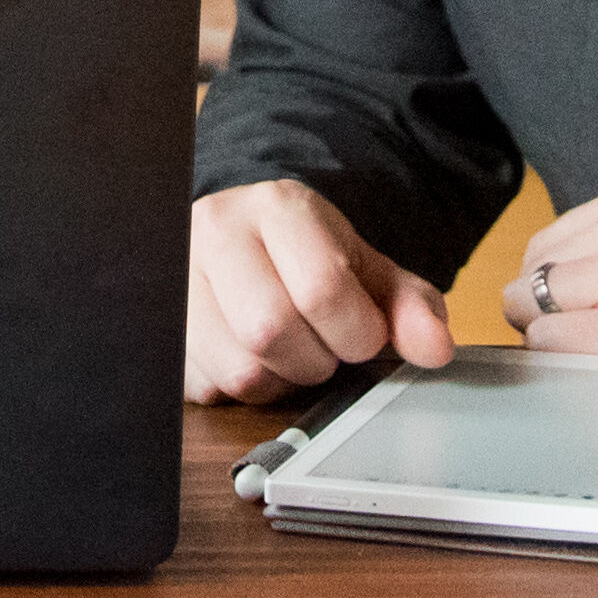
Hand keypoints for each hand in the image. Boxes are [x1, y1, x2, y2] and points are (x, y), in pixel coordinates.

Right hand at [186, 177, 456, 400]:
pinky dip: (245, 391)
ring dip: (281, 380)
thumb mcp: (368, 271)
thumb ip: (409, 306)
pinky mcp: (162, 326)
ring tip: (290, 353)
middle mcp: (216, 232)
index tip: (363, 335)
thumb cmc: (309, 258)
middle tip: (325, 348)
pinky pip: (210, 387)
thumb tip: (435, 349)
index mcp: (277, 207)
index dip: (356, 331)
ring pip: (240, 367)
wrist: (243, 239)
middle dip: (316, 359)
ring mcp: (178, 278)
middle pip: (272, 330)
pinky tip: (255, 359)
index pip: (320, 286)